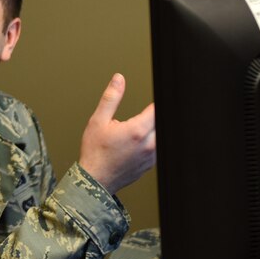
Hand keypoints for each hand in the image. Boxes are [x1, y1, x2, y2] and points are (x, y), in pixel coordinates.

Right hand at [78, 73, 155, 194]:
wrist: (96, 179)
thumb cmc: (95, 151)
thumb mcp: (98, 120)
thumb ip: (111, 98)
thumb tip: (119, 79)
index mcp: (137, 131)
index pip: (157, 110)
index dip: (159, 100)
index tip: (161, 92)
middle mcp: (149, 144)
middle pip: (163, 123)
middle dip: (158, 114)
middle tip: (152, 109)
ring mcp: (152, 156)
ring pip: (164, 136)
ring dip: (158, 127)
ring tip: (150, 121)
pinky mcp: (151, 164)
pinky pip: (160, 148)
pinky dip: (156, 140)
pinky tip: (146, 137)